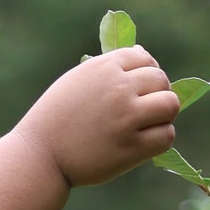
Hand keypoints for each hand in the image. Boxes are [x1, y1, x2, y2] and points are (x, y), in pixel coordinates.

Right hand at [14, 46, 179, 188]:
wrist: (38, 156)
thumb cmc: (55, 120)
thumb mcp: (77, 81)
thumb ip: (109, 68)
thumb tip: (144, 53)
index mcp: (105, 68)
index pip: (145, 58)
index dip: (146, 73)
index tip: (139, 90)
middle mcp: (118, 88)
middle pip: (161, 80)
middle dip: (156, 93)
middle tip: (144, 111)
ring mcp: (126, 118)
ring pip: (170, 105)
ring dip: (164, 115)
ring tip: (149, 125)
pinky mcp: (130, 147)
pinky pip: (166, 136)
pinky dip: (160, 139)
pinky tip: (145, 143)